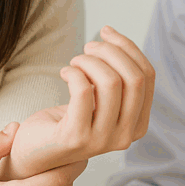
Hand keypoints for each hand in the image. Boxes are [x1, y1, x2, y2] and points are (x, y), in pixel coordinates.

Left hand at [6, 25, 154, 178]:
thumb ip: (117, 77)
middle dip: (111, 51)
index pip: (147, 76)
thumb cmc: (69, 119)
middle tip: (88, 47)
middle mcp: (126, 136)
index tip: (107, 33)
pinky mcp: (76, 137)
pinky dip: (73, 72)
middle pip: (134, 78)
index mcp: (138, 125)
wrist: (37, 152)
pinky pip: (83, 90)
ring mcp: (102, 140)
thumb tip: (113, 36)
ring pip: (110, 82)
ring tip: (75, 62)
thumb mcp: (102, 99)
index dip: (128, 47)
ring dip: (89, 61)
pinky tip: (64, 73)